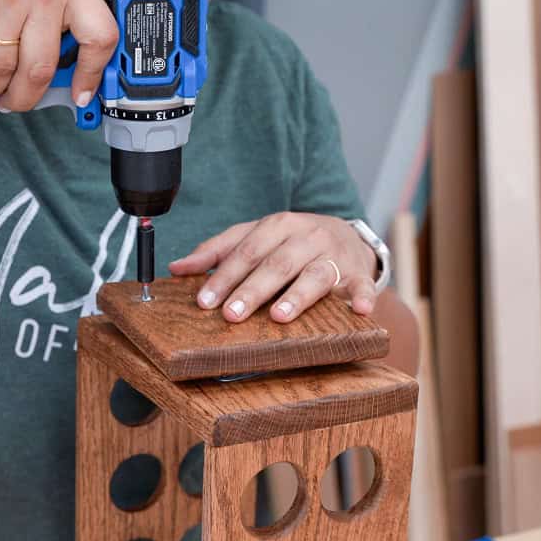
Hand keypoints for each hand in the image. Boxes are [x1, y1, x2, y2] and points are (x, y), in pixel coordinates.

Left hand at [169, 213, 379, 322]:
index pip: (245, 250)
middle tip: (231, 314)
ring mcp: (333, 254)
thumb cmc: (292, 241)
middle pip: (276, 263)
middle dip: (252, 289)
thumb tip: (176, 268)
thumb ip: (218, 251)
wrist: (348, 236)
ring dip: (297, 295)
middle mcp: (306, 236)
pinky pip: (362, 286)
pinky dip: (363, 297)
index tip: (204, 300)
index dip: (223, 275)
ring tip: (279, 315)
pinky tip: (359, 311)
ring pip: (314, 274)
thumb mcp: (255, 238)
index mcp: (277, 225)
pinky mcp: (357, 273)